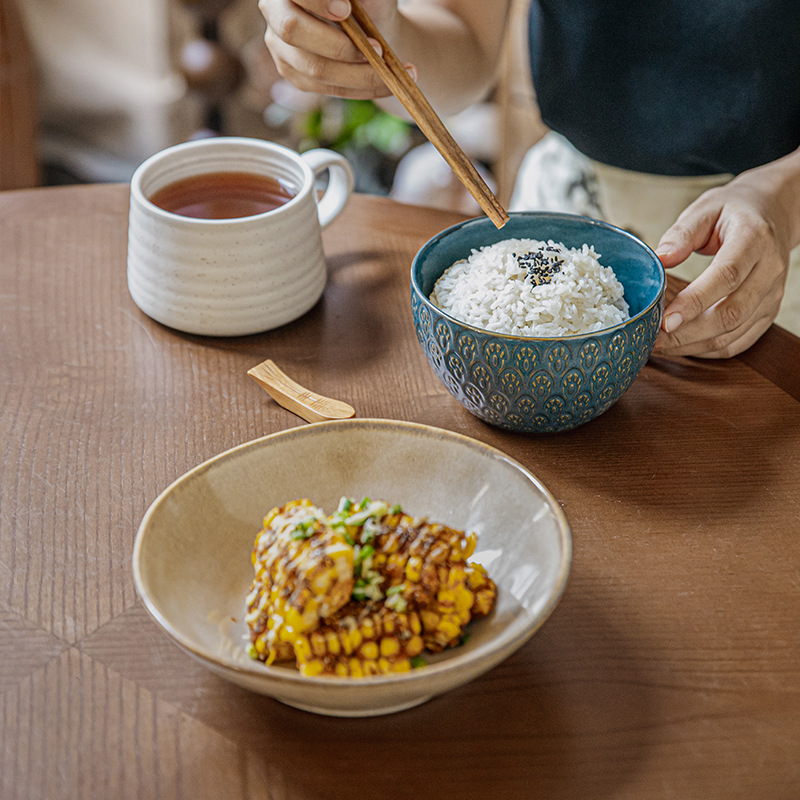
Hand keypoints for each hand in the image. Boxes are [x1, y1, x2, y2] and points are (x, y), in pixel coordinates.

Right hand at [258, 0, 399, 98]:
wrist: (374, 27)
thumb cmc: (369, 3)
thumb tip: (350, 3)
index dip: (316, 1)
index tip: (346, 10)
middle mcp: (275, 14)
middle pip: (293, 31)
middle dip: (339, 44)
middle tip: (378, 50)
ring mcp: (282, 49)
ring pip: (316, 69)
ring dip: (360, 74)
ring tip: (391, 71)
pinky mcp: (297, 77)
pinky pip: (328, 89)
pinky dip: (362, 88)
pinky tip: (387, 84)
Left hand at [654, 149, 799, 357]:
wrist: (772, 214)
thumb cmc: (733, 212)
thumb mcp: (705, 209)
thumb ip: (682, 233)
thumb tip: (661, 258)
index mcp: (753, 239)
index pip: (726, 276)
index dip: (694, 302)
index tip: (664, 320)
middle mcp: (769, 270)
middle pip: (731, 313)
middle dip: (688, 332)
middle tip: (652, 339)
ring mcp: (771, 295)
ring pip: (733, 333)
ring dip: (693, 345)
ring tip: (660, 345)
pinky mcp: (767, 313)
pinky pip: (738, 342)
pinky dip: (708, 350)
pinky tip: (682, 346)